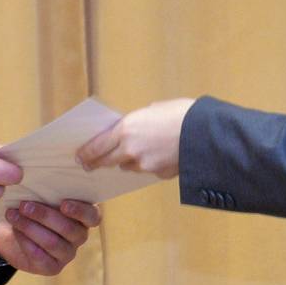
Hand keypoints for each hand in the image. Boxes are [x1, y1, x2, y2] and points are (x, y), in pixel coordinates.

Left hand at [0, 199, 101, 275]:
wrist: (15, 233)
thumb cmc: (33, 208)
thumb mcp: (42, 196)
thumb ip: (47, 190)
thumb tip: (38, 177)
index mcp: (83, 216)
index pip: (93, 216)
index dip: (80, 211)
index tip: (63, 204)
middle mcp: (80, 236)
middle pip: (68, 228)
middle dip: (44, 215)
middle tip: (24, 205)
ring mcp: (68, 253)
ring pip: (52, 242)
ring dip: (30, 227)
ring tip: (12, 215)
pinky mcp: (53, 267)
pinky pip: (39, 255)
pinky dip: (24, 240)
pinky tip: (15, 229)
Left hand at [75, 98, 194, 178]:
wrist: (206, 133)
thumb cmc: (181, 113)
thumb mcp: (153, 110)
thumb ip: (137, 122)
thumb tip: (131, 129)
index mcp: (125, 129)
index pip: (96, 147)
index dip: (86, 154)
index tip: (79, 157)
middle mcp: (130, 150)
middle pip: (107, 161)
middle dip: (98, 163)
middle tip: (91, 165)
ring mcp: (145, 165)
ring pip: (128, 166)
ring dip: (128, 161)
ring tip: (135, 153)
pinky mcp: (159, 174)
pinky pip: (148, 170)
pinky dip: (149, 164)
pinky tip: (159, 155)